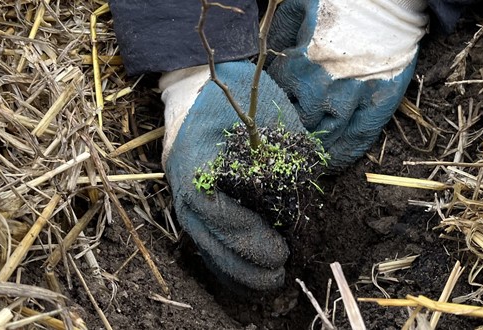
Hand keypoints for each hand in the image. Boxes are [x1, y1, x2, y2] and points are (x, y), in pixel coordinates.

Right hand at [160, 62, 304, 289]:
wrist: (194, 87)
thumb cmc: (235, 101)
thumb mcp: (266, 120)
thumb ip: (283, 160)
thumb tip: (301, 206)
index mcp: (200, 159)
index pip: (217, 209)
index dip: (248, 237)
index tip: (279, 251)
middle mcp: (183, 182)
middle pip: (208, 237)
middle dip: (245, 264)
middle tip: (279, 274)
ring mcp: (181, 194)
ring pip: (204, 245)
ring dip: (235, 270)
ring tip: (267, 284)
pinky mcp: (187, 202)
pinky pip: (202, 241)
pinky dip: (223, 262)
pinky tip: (246, 278)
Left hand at [267, 0, 428, 169]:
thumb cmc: (339, 2)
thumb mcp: (298, 8)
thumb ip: (280, 37)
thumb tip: (264, 63)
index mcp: (304, 62)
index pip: (279, 100)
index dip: (273, 113)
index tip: (269, 124)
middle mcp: (329, 84)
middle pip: (302, 124)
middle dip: (292, 137)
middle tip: (284, 150)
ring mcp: (357, 94)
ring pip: (330, 135)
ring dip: (316, 151)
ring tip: (306, 162)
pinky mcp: (382, 100)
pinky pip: (361, 135)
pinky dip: (347, 153)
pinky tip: (335, 162)